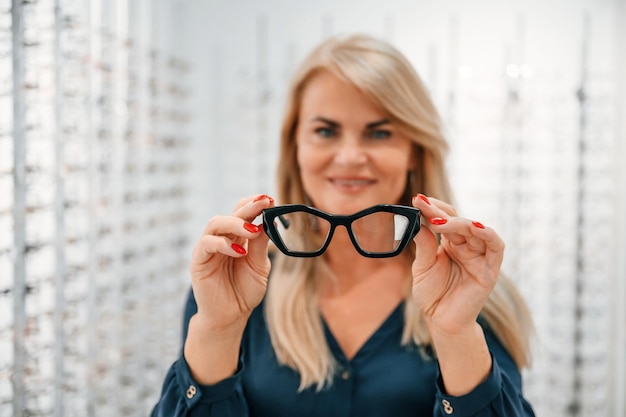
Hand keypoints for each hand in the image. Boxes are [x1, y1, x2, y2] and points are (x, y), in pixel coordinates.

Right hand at [190, 194, 273, 329]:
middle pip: (231, 213)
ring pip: (216, 223)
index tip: (271, 199)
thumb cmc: (244, 291)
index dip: (255, 204)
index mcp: (237, 237)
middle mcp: (222, 238)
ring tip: (253, 230)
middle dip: (249, 207)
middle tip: (264, 202)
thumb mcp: (259, 266)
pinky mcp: (198, 261)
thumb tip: (268, 223)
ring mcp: (208, 248)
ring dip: (236, 223)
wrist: (231, 317)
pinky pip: (206, 244)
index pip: (242, 212)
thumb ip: (261, 246)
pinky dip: (223, 244)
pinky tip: (239, 251)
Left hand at [410, 194, 503, 334]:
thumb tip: (419, 222)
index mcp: (450, 243)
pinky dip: (488, 234)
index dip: (432, 208)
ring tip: (441, 220)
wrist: (441, 321)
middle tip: (424, 206)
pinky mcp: (490, 270)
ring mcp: (479, 256)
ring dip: (461, 222)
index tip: (417, 198)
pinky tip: (475, 226)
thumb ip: (424, 245)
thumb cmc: (432, 294)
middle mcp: (467, 246)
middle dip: (441, 213)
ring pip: (477, 230)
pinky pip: (496, 247)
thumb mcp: (422, 267)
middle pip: (458, 221)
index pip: (444, 218)